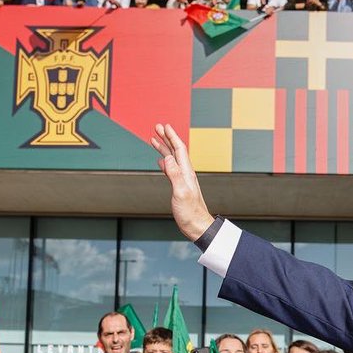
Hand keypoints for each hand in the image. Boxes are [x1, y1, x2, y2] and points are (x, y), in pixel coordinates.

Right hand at [151, 123, 212, 241]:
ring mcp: (183, 180)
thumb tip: (167, 158)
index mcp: (186, 173)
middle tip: (157, 127)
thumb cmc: (190, 212)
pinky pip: (171, 169)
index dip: (172, 137)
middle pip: (175, 151)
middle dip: (166, 138)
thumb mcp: (181, 193)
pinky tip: (161, 161)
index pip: (179, 150)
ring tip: (155, 140)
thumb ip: (175, 175)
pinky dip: (165, 162)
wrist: (197, 226)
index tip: (164, 126)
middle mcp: (185, 174)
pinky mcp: (180, 187)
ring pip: (172, 159)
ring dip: (164, 148)